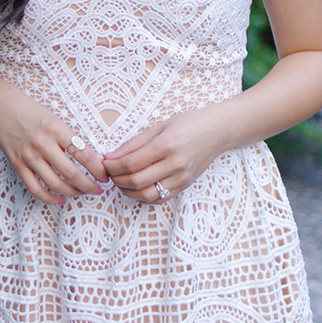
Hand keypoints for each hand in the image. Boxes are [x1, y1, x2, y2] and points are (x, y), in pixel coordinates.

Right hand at [0, 77, 107, 205]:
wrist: (0, 106)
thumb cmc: (31, 110)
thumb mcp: (55, 118)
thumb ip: (70, 137)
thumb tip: (91, 160)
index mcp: (56, 128)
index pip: (83, 154)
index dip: (97, 169)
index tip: (105, 176)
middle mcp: (42, 143)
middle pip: (71, 173)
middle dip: (89, 185)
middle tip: (98, 189)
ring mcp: (28, 155)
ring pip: (55, 184)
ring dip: (72, 193)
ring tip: (81, 193)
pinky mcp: (17, 164)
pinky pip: (35, 188)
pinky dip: (49, 198)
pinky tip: (60, 199)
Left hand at [102, 107, 226, 203]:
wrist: (217, 131)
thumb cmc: (188, 124)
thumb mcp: (158, 126)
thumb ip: (133, 143)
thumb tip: (110, 157)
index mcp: (166, 145)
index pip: (131, 163)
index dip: (112, 166)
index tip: (104, 163)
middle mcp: (175, 164)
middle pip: (136, 182)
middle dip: (116, 180)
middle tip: (109, 173)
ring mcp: (182, 177)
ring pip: (146, 195)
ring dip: (127, 191)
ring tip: (120, 181)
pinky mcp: (185, 185)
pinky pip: (159, 198)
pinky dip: (143, 196)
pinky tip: (136, 187)